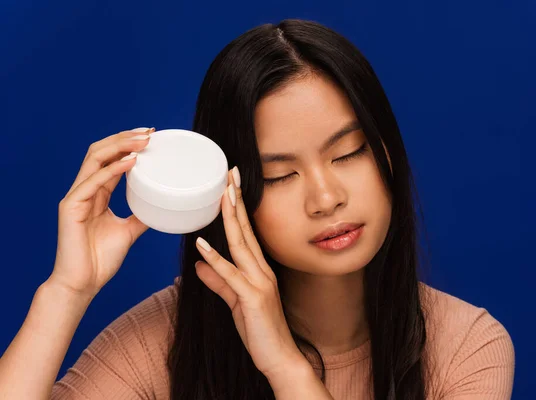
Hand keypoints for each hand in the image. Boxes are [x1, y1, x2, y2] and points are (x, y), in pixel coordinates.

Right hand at [49, 127, 154, 298]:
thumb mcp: (129, 231)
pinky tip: (131, 162)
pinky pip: (93, 182)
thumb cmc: (101, 259)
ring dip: (120, 146)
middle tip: (149, 132)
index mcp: (96, 193)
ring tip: (143, 140)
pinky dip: (112, 169)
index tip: (151, 137)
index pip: (110, 159)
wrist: (83, 283)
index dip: (128, 145)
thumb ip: (141, 215)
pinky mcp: (71, 207)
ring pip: (95, 159)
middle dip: (125, 138)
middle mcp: (85, 190)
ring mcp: (76, 196)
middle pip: (101, 152)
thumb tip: (161, 207)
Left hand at [194, 167, 305, 378]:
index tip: (230, 184)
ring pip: (241, 245)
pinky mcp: (253, 299)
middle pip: (245, 230)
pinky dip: (216, 259)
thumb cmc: (261, 331)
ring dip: (230, 219)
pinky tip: (202, 244)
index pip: (246, 231)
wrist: (280, 359)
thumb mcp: (236, 302)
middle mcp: (262, 271)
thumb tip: (199, 265)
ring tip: (221, 194)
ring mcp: (259, 283)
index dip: (238, 207)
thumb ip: (219, 282)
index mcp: (259, 269)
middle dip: (236, 200)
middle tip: (229, 173)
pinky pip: (231, 275)